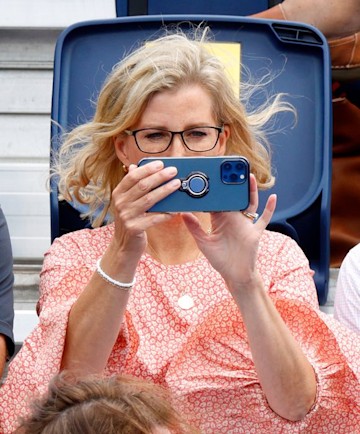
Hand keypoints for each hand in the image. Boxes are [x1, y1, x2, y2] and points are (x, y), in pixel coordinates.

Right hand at [110, 161, 180, 260]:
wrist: (124, 245)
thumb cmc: (130, 220)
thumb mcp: (126, 202)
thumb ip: (131, 185)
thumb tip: (133, 166)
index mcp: (118, 194)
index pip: (132, 177)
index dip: (147, 169)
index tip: (161, 164)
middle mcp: (120, 203)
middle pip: (142, 186)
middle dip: (159, 177)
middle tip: (173, 171)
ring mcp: (126, 216)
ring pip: (150, 199)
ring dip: (165, 190)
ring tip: (177, 184)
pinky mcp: (134, 228)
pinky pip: (153, 218)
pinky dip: (165, 213)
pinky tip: (176, 209)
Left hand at [182, 174, 275, 289]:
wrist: (235, 274)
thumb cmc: (219, 259)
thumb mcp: (203, 243)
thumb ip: (194, 228)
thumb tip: (183, 213)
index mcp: (220, 219)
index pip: (217, 200)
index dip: (213, 189)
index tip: (208, 176)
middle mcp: (233, 218)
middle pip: (234, 197)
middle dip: (232, 184)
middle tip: (230, 168)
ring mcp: (246, 223)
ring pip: (249, 203)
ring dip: (250, 190)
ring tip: (249, 176)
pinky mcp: (255, 231)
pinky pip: (264, 218)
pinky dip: (270, 208)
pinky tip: (273, 197)